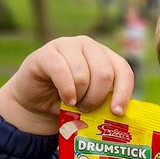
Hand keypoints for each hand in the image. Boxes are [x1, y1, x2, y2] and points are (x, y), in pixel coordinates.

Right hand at [0, 36, 134, 135]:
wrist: (36, 105)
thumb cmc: (68, 102)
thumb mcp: (92, 101)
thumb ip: (106, 101)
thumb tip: (123, 112)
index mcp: (104, 56)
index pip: (123, 69)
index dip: (123, 92)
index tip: (117, 112)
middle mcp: (87, 46)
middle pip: (104, 73)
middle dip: (97, 97)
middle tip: (87, 108)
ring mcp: (66, 45)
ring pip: (83, 74)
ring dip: (80, 96)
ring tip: (74, 104)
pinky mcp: (46, 54)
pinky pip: (61, 71)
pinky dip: (66, 90)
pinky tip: (66, 100)